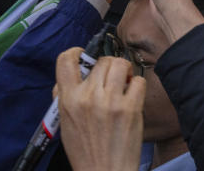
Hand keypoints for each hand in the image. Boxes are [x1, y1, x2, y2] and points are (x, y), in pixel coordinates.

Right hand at [56, 49, 145, 170]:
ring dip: (124, 71)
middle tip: (111, 79)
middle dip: (108, 66)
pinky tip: (132, 97)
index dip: (76, 52)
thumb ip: (66, 96)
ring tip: (123, 84)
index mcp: (69, 100)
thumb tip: (73, 73)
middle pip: (101, 60)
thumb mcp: (66, 122)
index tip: (84, 56)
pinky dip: (137, 86)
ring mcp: (110, 101)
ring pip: (120, 64)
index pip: (65, 61)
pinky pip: (138, 80)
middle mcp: (88, 97)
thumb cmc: (86, 151)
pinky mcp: (130, 108)